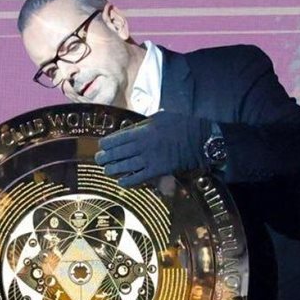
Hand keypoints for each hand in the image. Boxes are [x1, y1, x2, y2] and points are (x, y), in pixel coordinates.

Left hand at [95, 113, 213, 186]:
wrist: (200, 136)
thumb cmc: (182, 122)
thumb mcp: (160, 117)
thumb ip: (143, 124)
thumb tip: (130, 129)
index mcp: (144, 130)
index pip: (119, 138)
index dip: (108, 143)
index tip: (101, 145)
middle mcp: (144, 145)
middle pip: (120, 153)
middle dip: (107, 157)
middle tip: (99, 159)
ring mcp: (151, 159)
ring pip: (126, 166)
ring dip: (114, 169)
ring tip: (106, 170)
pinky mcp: (159, 170)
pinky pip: (139, 178)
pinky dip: (129, 181)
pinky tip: (122, 182)